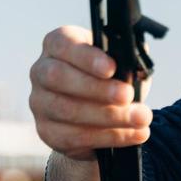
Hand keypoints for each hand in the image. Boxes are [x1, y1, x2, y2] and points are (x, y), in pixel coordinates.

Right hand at [28, 25, 151, 160]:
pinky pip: (74, 136)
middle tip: (127, 96)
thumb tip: (137, 69)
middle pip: (58, 77)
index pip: (63, 44)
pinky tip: (133, 134)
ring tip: (140, 118)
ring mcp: (40, 103)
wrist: (99, 112)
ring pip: (67, 110)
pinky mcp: (47, 131)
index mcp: (57, 45)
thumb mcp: (119, 62)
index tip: (112, 68)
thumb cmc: (110, 77)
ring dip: (109, 116)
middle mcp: (41, 71)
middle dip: (97, 88)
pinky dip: (108, 136)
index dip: (86, 56)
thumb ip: (126, 59)